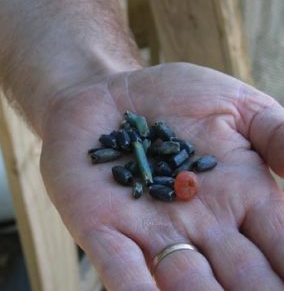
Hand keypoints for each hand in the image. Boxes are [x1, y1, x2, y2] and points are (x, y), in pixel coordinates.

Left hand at [40, 63, 283, 290]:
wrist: (111, 98)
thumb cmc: (174, 97)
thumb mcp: (237, 108)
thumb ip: (279, 136)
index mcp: (239, 198)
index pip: (281, 246)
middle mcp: (201, 225)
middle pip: (240, 278)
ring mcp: (151, 229)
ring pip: (184, 282)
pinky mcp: (103, 227)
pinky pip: (121, 269)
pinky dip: (136, 290)